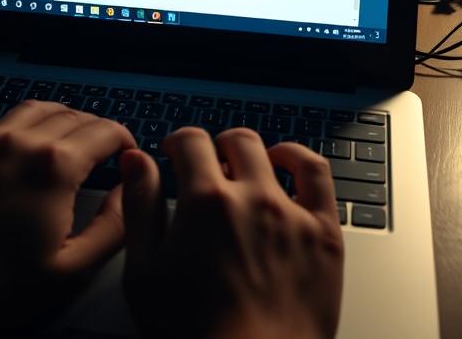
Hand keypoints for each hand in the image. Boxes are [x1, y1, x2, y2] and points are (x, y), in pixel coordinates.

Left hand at [0, 100, 134, 332]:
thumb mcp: (71, 270)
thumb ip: (114, 226)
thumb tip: (128, 191)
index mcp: (55, 166)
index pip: (106, 130)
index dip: (125, 140)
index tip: (127, 156)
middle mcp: (21, 141)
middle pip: (73, 114)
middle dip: (95, 130)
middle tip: (101, 153)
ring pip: (33, 108)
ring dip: (58, 120)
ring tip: (64, 141)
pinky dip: (14, 128)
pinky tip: (15, 150)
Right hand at [120, 127, 343, 338]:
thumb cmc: (194, 334)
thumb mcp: (144, 272)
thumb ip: (140, 208)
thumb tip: (137, 161)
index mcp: (204, 202)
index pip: (191, 141)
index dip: (178, 142)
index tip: (174, 153)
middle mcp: (251, 198)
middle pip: (235, 141)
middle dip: (216, 146)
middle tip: (207, 164)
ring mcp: (292, 213)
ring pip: (276, 153)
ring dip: (255, 152)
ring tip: (245, 162)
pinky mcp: (324, 233)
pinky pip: (318, 176)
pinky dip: (301, 160)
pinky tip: (289, 164)